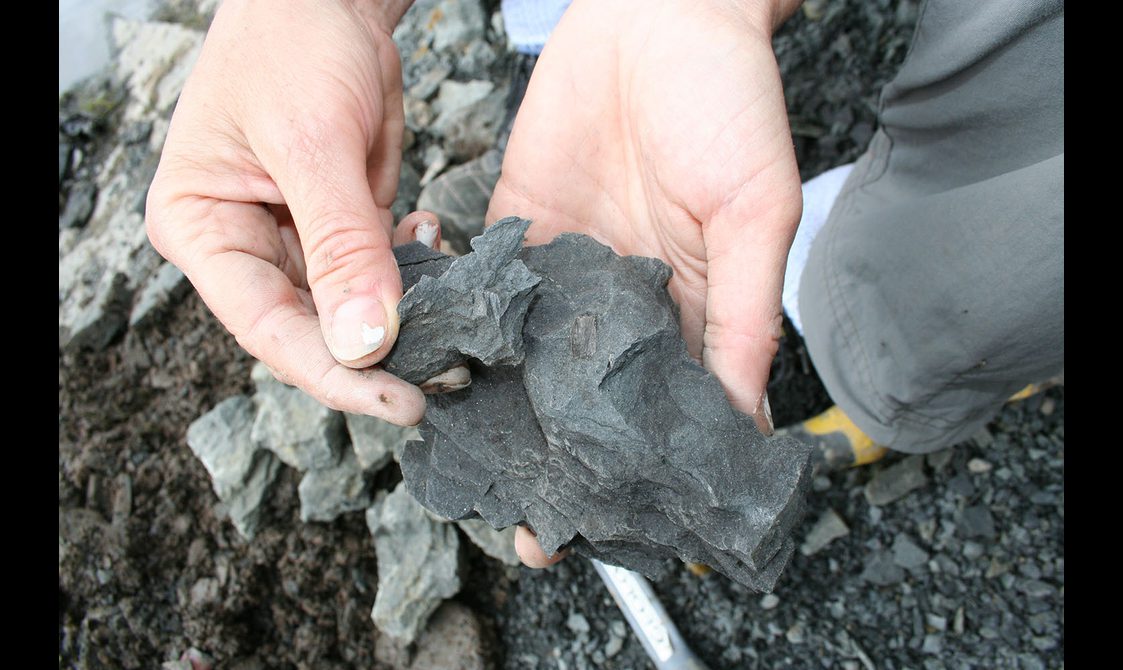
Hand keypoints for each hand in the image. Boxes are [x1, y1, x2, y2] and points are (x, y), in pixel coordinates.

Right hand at [146, 0, 424, 424]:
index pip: (265, 326)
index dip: (331, 373)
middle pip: (308, 330)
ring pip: (348, 309)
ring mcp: (292, 238)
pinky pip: (376, 270)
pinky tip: (429, 237)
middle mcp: (242, 245)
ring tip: (450, 313)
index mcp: (203, 229)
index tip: (397, 400)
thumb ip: (341, 244)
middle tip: (443, 375)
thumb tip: (364, 344)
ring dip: (400, 315)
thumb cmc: (294, 43)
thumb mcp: (313, 143)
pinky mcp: (339, 225)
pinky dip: (410, 267)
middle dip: (375, 355)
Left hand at [487, 0, 802, 566]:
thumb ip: (741, 314)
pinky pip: (487, 291)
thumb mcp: (753, 212)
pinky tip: (436, 377)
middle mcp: (623, 305)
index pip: (667, 409)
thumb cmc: (729, 101)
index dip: (642, 468)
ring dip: (504, 412)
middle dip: (560, 458)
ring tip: (474, 469)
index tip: (608, 527)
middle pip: (590, 399)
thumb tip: (744, 417)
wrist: (659, 10)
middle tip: (528, 524)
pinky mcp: (520, 227)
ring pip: (530, 359)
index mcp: (689, 311)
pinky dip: (463, 332)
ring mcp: (567, 271)